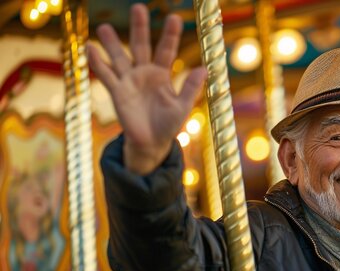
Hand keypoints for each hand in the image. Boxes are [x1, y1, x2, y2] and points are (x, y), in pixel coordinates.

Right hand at [88, 4, 206, 174]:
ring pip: (119, 57)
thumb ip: (191, 88)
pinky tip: (90, 48)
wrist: (152, 143)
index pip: (166, 50)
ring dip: (112, 43)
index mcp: (162, 74)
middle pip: (141, 45)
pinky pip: (106, 75)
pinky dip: (97, 63)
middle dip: (139, 27)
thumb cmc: (169, 125)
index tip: (174, 17)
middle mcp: (144, 73)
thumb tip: (204, 68)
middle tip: (138, 7)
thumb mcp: (183, 106)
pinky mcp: (117, 92)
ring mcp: (129, 81)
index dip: (170, 35)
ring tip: (103, 27)